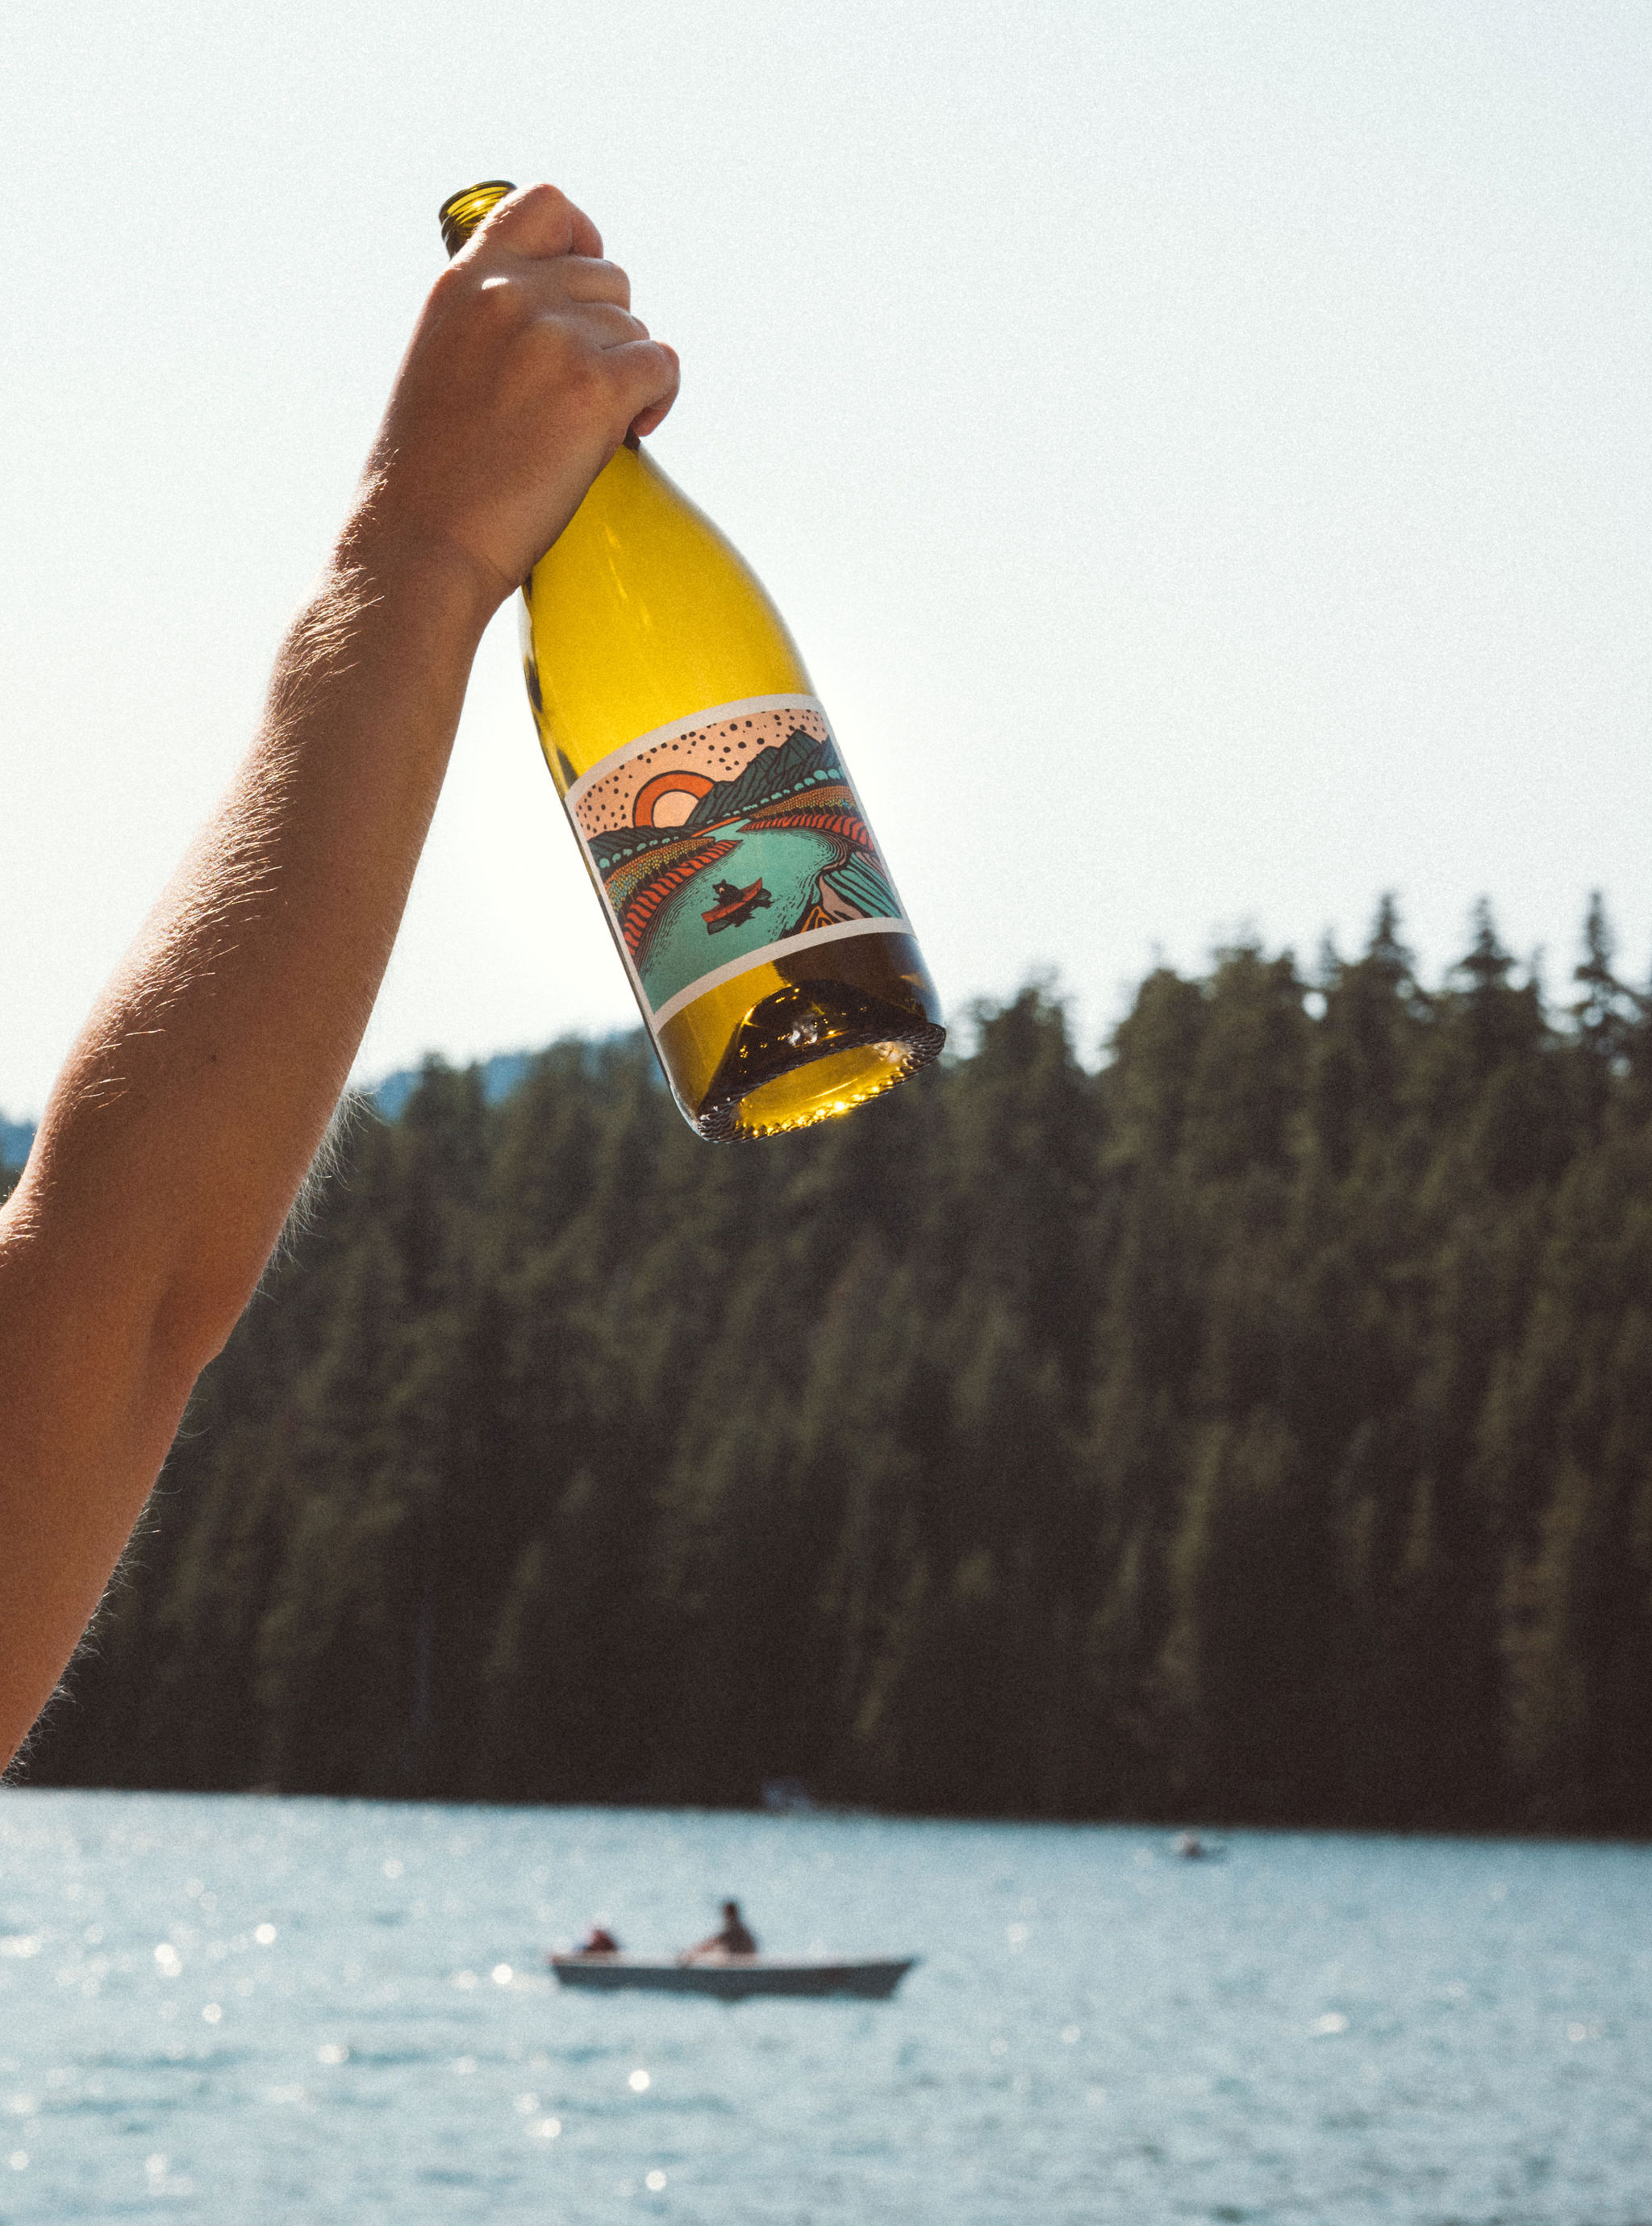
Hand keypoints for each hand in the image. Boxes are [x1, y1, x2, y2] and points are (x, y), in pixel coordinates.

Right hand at [347, 184, 679, 609]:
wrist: (422, 545)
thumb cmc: (429, 481)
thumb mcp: (439, 366)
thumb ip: (487, 327)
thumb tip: (552, 325)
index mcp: (463, 283)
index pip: (547, 206)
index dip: (583, 239)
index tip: (585, 290)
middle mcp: (509, 295)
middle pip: (609, 278)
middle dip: (610, 332)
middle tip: (582, 394)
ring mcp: (555, 338)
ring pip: (636, 327)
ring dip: (630, 374)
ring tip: (591, 428)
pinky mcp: (595, 389)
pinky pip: (663, 366)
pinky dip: (660, 398)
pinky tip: (633, 432)